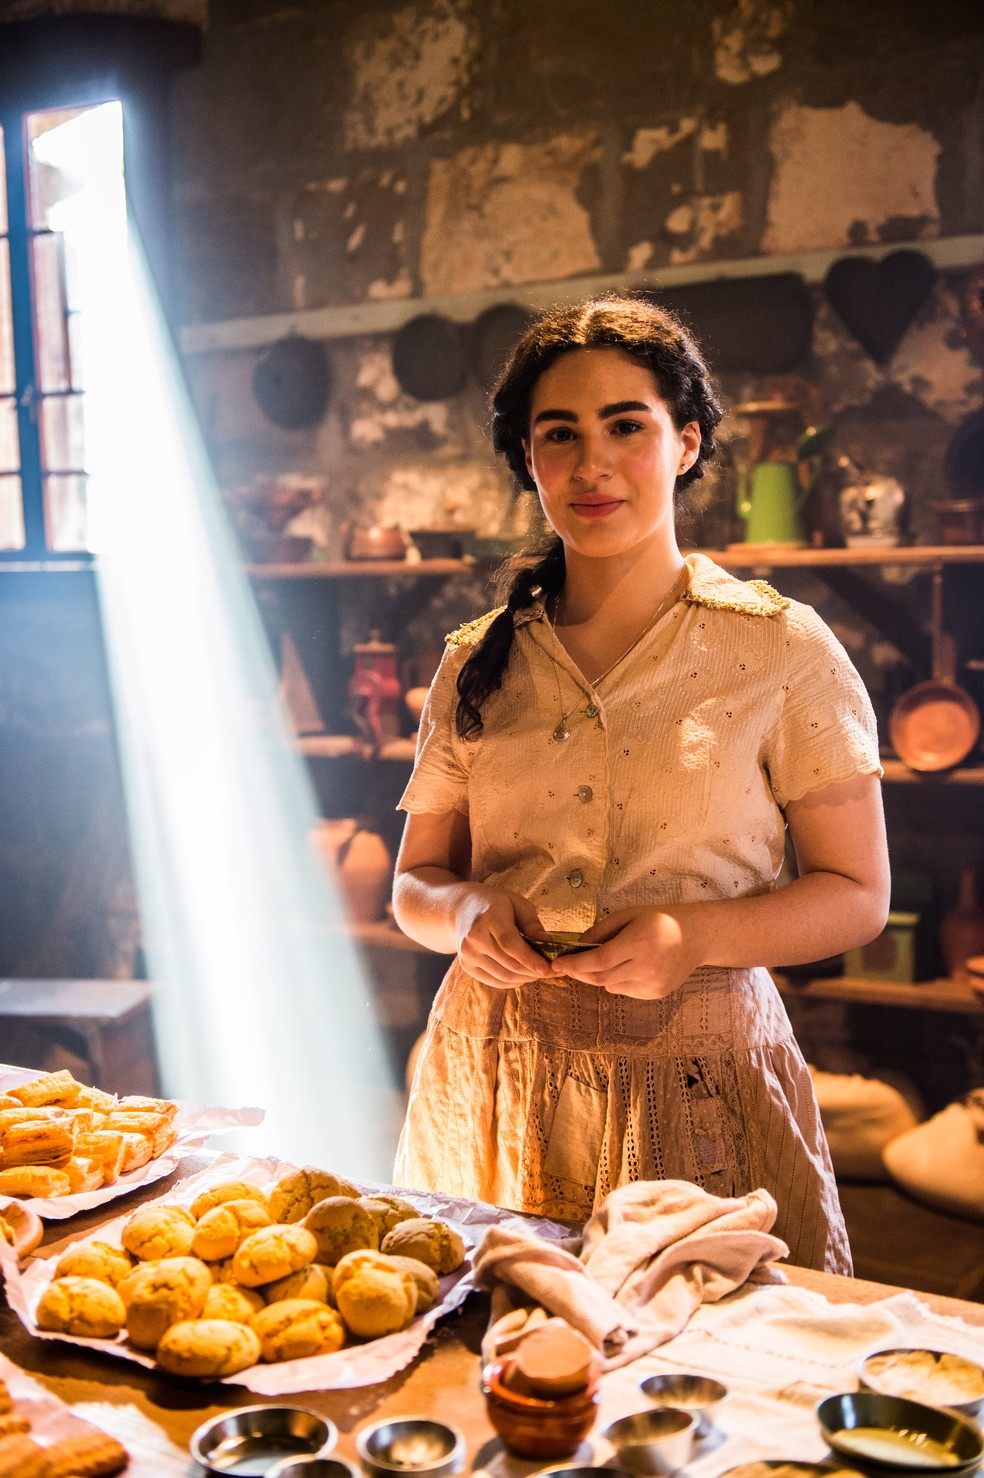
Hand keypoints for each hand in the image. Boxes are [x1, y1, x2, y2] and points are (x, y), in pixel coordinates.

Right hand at [455, 887, 550, 988]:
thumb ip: (532, 923)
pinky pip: (495, 981)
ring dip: (526, 978)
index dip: (530, 959)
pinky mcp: (466, 966)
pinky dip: (513, 982)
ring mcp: (468, 954)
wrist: (462, 908)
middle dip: (534, 971)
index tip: (548, 968)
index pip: (510, 944)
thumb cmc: (496, 904)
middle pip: (509, 963)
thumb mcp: (517, 903)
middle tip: (553, 972)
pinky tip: (524, 975)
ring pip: (504, 976)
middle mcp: (474, 938)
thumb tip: (548, 943)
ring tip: (540, 973)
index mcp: (489, 918)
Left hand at [550, 905, 707, 998]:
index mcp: (638, 943)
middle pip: (601, 978)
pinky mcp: (656, 994)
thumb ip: (600, 931)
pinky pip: (625, 991)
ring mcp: (652, 984)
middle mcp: (646, 967)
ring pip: (611, 986)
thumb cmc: (658, 920)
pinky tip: (630, 966)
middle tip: (567, 965)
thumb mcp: (627, 915)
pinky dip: (618, 980)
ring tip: (612, 957)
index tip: (556, 964)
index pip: (599, 960)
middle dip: (580, 973)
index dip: (574, 964)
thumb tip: (575, 947)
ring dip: (601, 975)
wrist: (695, 936)